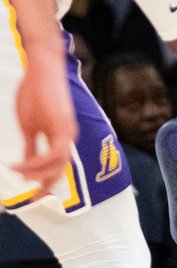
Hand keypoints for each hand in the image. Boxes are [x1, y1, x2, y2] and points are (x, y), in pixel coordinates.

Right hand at [12, 46, 76, 195]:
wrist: (43, 68)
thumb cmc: (35, 92)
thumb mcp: (29, 125)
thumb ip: (32, 146)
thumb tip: (26, 163)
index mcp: (62, 136)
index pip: (56, 167)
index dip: (44, 183)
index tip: (31, 195)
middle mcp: (68, 135)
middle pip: (60, 170)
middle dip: (45, 187)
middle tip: (30, 200)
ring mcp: (67, 130)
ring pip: (57, 165)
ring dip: (36, 174)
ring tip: (17, 173)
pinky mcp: (63, 125)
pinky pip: (53, 154)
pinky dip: (37, 163)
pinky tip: (21, 166)